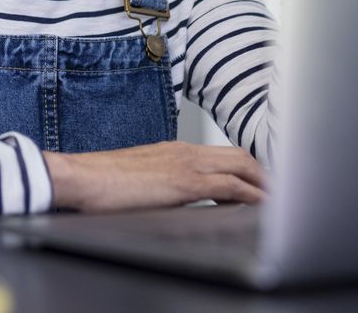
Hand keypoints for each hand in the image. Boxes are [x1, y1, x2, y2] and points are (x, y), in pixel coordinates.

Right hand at [43, 141, 266, 211]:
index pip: (221, 153)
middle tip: (278, 191)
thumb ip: (159, 183)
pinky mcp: (184, 183)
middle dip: (263, 173)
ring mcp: (186, 164)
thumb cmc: (98, 182)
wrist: (79, 177)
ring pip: (241, 165)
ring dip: (263, 183)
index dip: (246, 167)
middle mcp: (184, 151)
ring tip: (278, 200)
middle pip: (239, 155)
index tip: (259, 182)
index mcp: (173, 150)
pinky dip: (252, 195)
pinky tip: (261, 207)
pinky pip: (230, 186)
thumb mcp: (137, 178)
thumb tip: (169, 197)